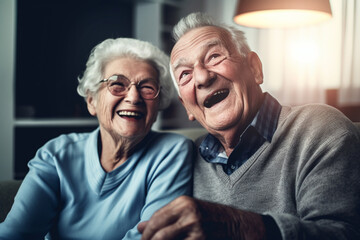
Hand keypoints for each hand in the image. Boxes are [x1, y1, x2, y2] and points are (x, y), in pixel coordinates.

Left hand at [138, 196, 265, 239]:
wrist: (237, 225)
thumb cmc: (210, 218)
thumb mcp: (187, 212)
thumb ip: (163, 217)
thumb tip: (139, 227)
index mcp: (182, 202)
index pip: (156, 218)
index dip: (146, 231)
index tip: (142, 239)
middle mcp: (187, 212)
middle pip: (157, 230)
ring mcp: (195, 227)